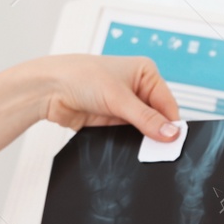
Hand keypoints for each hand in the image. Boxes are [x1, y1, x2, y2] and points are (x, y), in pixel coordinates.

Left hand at [35, 54, 180, 141]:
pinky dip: (130, 142)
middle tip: (161, 150)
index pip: (168, 102)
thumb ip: (146, 118)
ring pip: (143, 128)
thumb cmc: (79, 76)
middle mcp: (136, 88)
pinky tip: (131, 149)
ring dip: (142, 139)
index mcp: (144, 73)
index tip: (175, 142)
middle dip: (157, 132)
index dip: (171, 123)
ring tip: (145, 150)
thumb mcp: (118, 98)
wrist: (48, 89)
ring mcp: (123, 105)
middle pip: (157, 117)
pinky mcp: (111, 120)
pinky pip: (127, 135)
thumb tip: (170, 133)